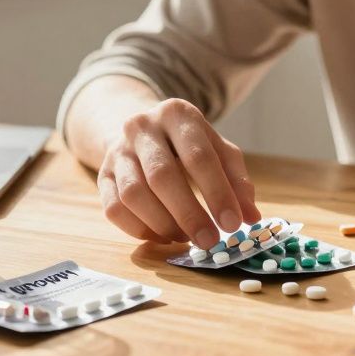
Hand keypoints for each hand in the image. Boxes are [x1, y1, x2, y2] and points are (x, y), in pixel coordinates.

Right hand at [97, 98, 259, 246]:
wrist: (143, 131)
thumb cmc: (189, 144)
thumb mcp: (218, 150)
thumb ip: (237, 181)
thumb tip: (251, 217)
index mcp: (177, 114)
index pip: (198, 156)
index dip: (217, 193)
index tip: (233, 224)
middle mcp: (142, 127)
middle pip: (162, 176)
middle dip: (188, 214)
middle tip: (209, 241)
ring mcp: (118, 151)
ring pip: (133, 194)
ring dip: (163, 224)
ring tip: (186, 237)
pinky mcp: (102, 174)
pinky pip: (114, 209)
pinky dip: (140, 229)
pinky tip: (162, 237)